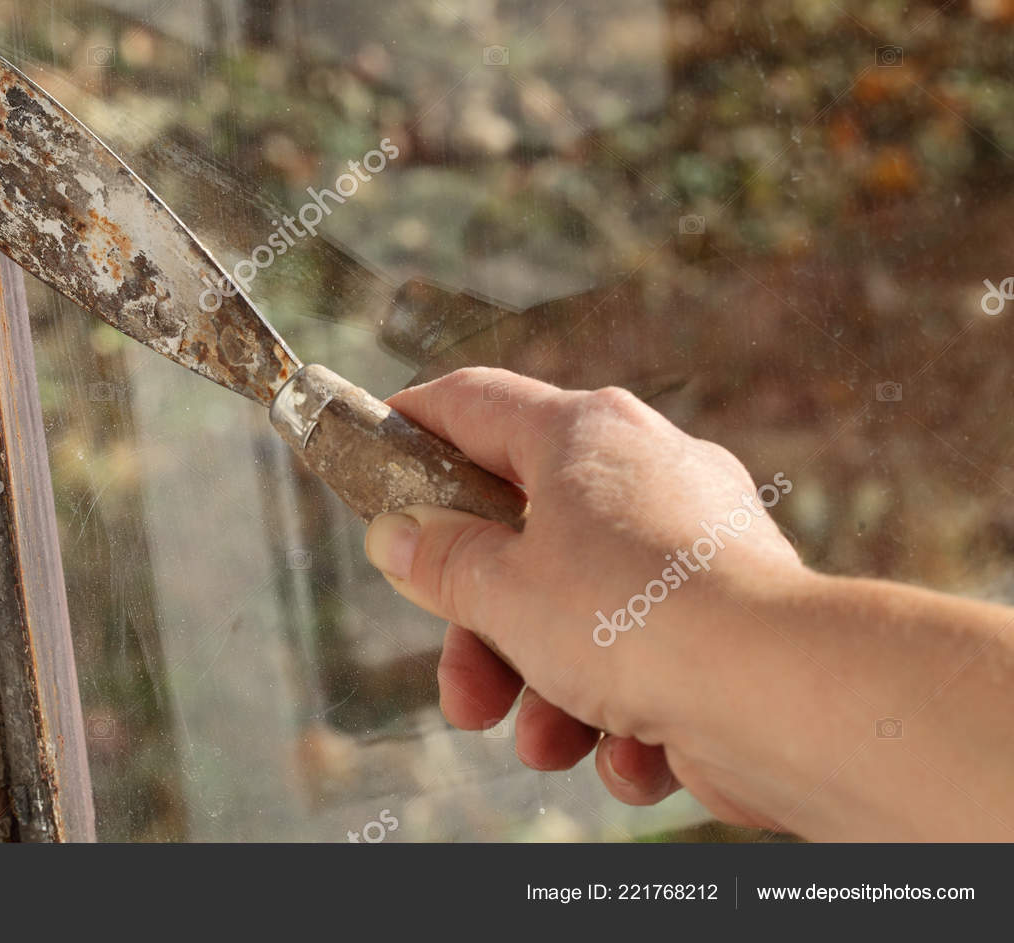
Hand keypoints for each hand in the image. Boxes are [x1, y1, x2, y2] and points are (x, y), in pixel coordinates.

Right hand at [367, 367, 809, 828]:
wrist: (780, 696)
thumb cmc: (633, 618)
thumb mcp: (501, 590)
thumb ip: (440, 559)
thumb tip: (396, 533)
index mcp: (581, 435)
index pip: (475, 402)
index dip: (414, 422)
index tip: (374, 448)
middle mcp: (642, 471)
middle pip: (523, 537)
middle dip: (484, 631)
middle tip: (463, 690)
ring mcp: (692, 543)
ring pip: (582, 612)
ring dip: (547, 690)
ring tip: (543, 743)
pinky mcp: (728, 615)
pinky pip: (649, 656)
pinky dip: (625, 712)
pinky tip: (627, 753)